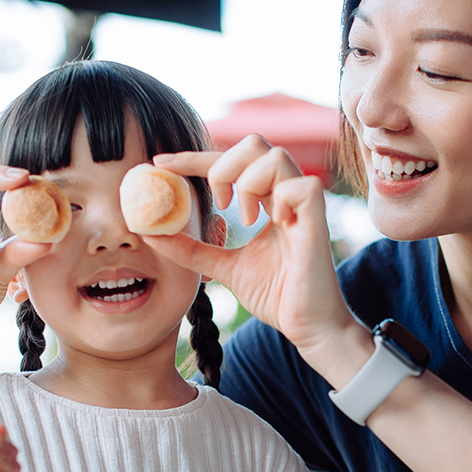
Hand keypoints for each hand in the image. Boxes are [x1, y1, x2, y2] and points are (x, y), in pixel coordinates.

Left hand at [147, 137, 355, 362]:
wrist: (308, 327)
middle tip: (219, 202)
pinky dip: (282, 198)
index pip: (230, 163)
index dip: (194, 159)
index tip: (161, 164)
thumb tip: (152, 235)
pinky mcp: (319, 223)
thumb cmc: (278, 296)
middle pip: (255, 143)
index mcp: (268, 202)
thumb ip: (192, 250)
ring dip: (249, 183)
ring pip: (276, 156)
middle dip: (224, 165)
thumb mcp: (225, 267)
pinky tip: (277, 223)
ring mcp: (304, 207)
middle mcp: (287, 196)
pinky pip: (303, 187)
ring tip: (247, 219)